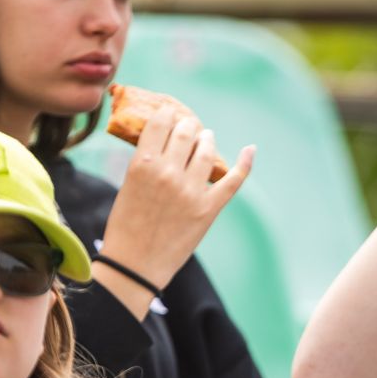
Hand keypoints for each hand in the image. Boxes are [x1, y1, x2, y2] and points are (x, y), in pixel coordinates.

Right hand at [95, 105, 254, 318]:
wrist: (134, 264)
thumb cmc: (125, 225)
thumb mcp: (127, 185)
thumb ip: (145, 162)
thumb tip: (163, 141)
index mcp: (143, 164)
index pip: (161, 124)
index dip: (167, 114)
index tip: (170, 113)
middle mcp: (169, 173)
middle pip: (186, 134)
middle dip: (188, 125)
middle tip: (190, 126)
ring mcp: (192, 191)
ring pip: (208, 151)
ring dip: (208, 140)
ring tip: (206, 138)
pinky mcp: (209, 209)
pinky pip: (233, 180)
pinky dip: (245, 163)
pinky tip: (251, 149)